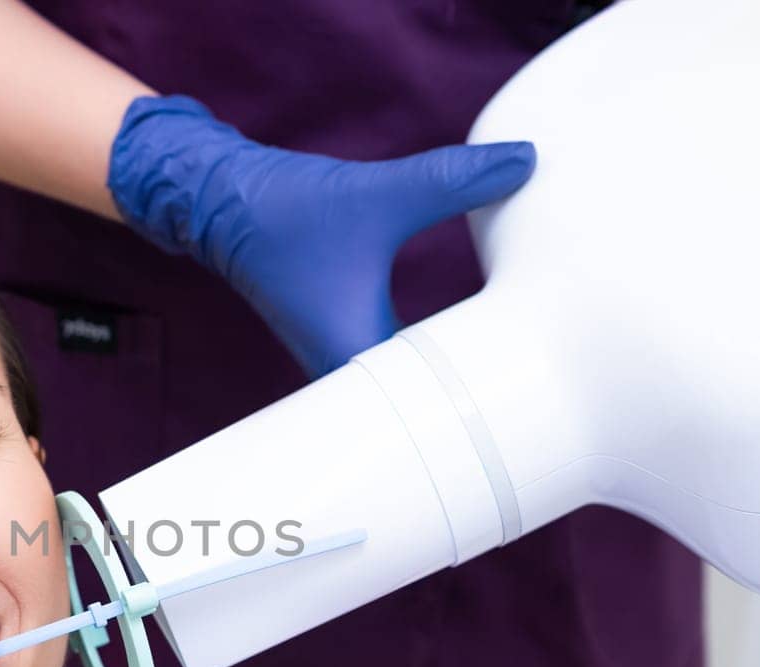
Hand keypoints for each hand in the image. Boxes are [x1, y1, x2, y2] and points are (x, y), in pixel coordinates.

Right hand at [108, 95, 535, 376]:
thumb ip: (451, 181)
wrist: (223, 203)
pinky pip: (398, 366)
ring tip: (514, 376)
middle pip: (421, 412)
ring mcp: (342, 358)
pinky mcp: (345, 337)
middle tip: (536, 392)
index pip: (427, 411)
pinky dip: (430, 358)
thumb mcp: (378, 194)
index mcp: (355, 355)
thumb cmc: (286, 210)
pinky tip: (466, 342)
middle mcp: (345, 370)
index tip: (527, 403)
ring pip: (407, 392)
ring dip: (450, 383)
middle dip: (473, 402)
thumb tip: (524, 161)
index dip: (479, 409)